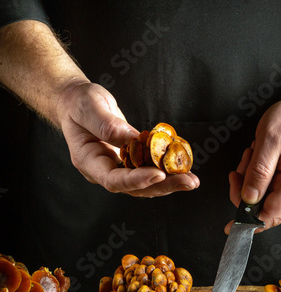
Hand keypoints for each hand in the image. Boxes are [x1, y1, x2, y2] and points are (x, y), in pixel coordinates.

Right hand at [57, 81, 199, 195]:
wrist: (77, 103)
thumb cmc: (78, 104)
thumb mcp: (88, 108)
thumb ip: (107, 125)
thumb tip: (133, 139)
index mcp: (89, 161)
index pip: (113, 179)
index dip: (137, 180)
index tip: (159, 174)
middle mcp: (104, 170)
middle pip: (135, 187)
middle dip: (163, 185)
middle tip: (189, 182)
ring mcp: (117, 168)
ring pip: (145, 183)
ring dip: (170, 182)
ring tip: (192, 179)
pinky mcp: (129, 161)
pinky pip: (148, 169)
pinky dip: (166, 169)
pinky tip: (183, 165)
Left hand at [227, 94, 280, 231]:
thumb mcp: (269, 139)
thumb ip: (258, 171)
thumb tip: (249, 199)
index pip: (271, 215)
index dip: (248, 222)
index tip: (230, 225)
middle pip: (264, 205)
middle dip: (246, 188)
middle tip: (243, 164)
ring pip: (265, 195)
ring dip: (252, 177)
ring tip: (255, 153)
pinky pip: (271, 186)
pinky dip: (259, 174)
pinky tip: (260, 156)